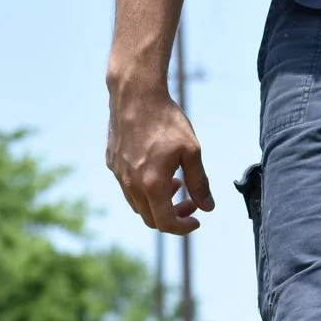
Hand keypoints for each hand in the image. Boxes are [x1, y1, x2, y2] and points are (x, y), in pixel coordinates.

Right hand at [106, 84, 213, 234]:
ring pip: (138, 204)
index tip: (196, 220)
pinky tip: (156, 170)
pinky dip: (144, 189)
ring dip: (158, 203)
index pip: (166, 223)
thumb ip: (199, 183)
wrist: (135, 93)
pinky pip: (127, 187)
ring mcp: (118, 173)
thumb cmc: (166, 120)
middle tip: (190, 202)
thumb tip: (208, 208)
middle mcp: (131, 183)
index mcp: (151, 184)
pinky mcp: (111, 162)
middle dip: (173, 217)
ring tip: (175, 182)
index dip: (183, 228)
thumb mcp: (191, 152)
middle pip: (150, 219)